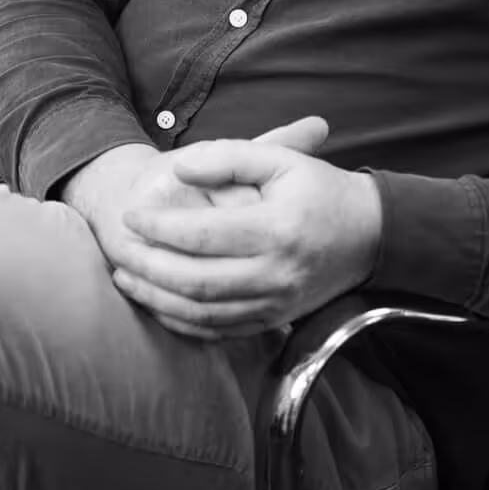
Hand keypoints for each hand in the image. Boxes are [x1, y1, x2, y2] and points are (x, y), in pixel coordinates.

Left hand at [111, 130, 382, 340]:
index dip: (159, 227)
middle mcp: (276, 273)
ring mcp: (276, 303)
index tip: (130, 215)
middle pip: (196, 280)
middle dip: (148, 267)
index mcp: (277, 230)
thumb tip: (179, 169)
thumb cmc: (321, 190)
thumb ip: (229, 157)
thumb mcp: (282, 160)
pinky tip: (157, 304)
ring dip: (157, 298)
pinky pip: (220, 332)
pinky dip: (182, 323)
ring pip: (203, 312)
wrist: (370, 234)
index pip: (202, 235)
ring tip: (125, 277)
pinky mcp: (275, 320)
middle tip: (118, 249)